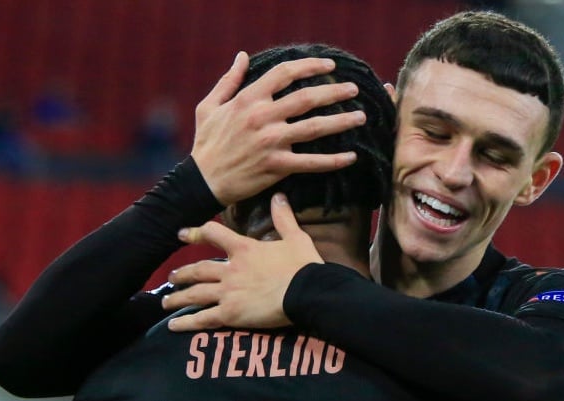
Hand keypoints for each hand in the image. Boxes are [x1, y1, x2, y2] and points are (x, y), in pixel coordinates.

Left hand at [162, 194, 323, 330]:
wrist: (308, 292)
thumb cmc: (303, 266)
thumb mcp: (296, 238)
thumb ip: (284, 218)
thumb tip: (279, 196)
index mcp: (244, 249)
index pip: (214, 234)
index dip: (197, 232)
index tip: (182, 234)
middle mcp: (231, 269)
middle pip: (198, 269)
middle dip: (182, 273)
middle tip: (172, 277)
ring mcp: (228, 292)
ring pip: (195, 293)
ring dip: (178, 297)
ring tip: (166, 301)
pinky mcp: (231, 313)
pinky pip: (203, 318)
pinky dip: (187, 322)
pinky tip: (173, 327)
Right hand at [191, 52, 366, 205]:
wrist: (202, 181)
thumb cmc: (206, 143)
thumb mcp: (209, 106)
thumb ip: (228, 80)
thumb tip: (242, 56)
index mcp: (249, 99)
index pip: (284, 74)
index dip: (310, 66)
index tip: (329, 66)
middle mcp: (263, 117)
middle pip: (307, 98)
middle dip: (334, 92)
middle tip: (354, 89)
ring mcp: (272, 142)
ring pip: (315, 127)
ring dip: (341, 121)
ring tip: (361, 117)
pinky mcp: (277, 166)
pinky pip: (312, 162)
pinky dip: (333, 160)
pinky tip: (351, 156)